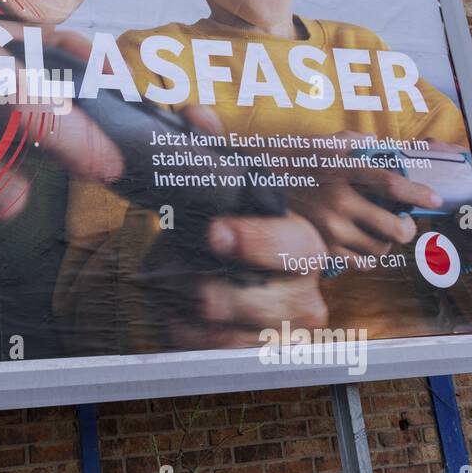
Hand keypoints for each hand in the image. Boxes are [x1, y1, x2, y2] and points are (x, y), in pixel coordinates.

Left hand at [127, 104, 327, 349]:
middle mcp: (306, 292)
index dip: (252, 241)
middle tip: (165, 264)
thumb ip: (213, 152)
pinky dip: (180, 326)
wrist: (219, 287)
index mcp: (305, 245)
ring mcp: (287, 331)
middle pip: (246, 297)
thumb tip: (195, 114)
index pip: (290, 246)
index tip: (213, 233)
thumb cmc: (223, 237)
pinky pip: (209, 348)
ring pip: (220, 320)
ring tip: (165, 278)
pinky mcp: (260, 359)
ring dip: (178, 297)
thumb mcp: (221, 195)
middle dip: (194, 278)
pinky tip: (171, 308)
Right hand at [287, 130, 438, 259]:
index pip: (391, 185)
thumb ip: (353, 141)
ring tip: (379, 233)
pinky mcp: (319, 247)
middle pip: (393, 228)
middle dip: (406, 228)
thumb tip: (379, 145)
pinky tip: (361, 245)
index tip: (434, 199)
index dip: (417, 194)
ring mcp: (328, 228)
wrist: (252, 186)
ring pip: (379, 248)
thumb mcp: (321, 143)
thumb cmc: (289, 161)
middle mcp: (338, 201)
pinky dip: (366, 257)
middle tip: (402, 223)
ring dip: (386, 243)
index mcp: (341, 171)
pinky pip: (358, 262)